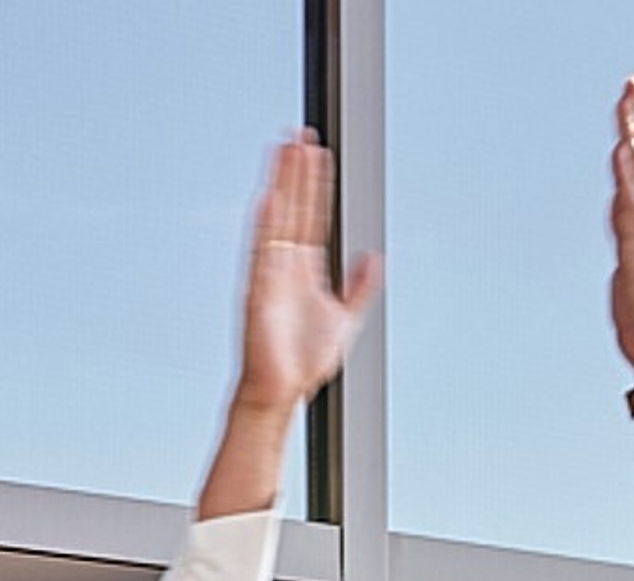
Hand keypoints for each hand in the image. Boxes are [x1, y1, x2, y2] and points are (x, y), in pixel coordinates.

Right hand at [235, 132, 381, 419]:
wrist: (281, 394)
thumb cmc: (303, 363)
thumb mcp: (346, 319)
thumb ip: (360, 287)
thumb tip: (376, 258)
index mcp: (306, 269)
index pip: (313, 214)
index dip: (316, 183)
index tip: (319, 152)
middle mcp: (286, 266)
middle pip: (294, 207)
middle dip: (296, 171)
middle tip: (300, 133)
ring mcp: (270, 276)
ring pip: (276, 220)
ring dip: (280, 184)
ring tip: (284, 148)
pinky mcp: (258, 294)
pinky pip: (259, 254)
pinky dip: (263, 226)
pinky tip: (267, 197)